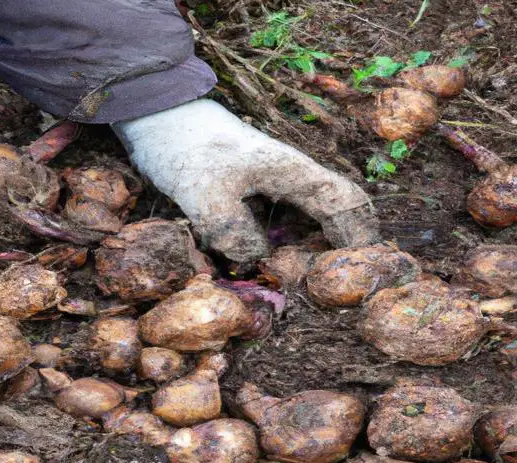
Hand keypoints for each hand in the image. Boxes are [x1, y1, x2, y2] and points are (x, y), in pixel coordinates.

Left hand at [114, 99, 379, 262]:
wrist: (158, 120)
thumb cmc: (186, 149)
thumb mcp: (205, 194)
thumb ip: (233, 230)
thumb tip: (257, 259)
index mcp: (292, 173)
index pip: (345, 203)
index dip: (358, 238)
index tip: (354, 274)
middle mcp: (288, 181)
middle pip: (329, 219)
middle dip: (328, 254)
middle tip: (315, 290)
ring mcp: (269, 190)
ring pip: (301, 226)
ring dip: (300, 254)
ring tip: (288, 285)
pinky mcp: (247, 198)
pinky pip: (272, 228)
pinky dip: (273, 248)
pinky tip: (258, 269)